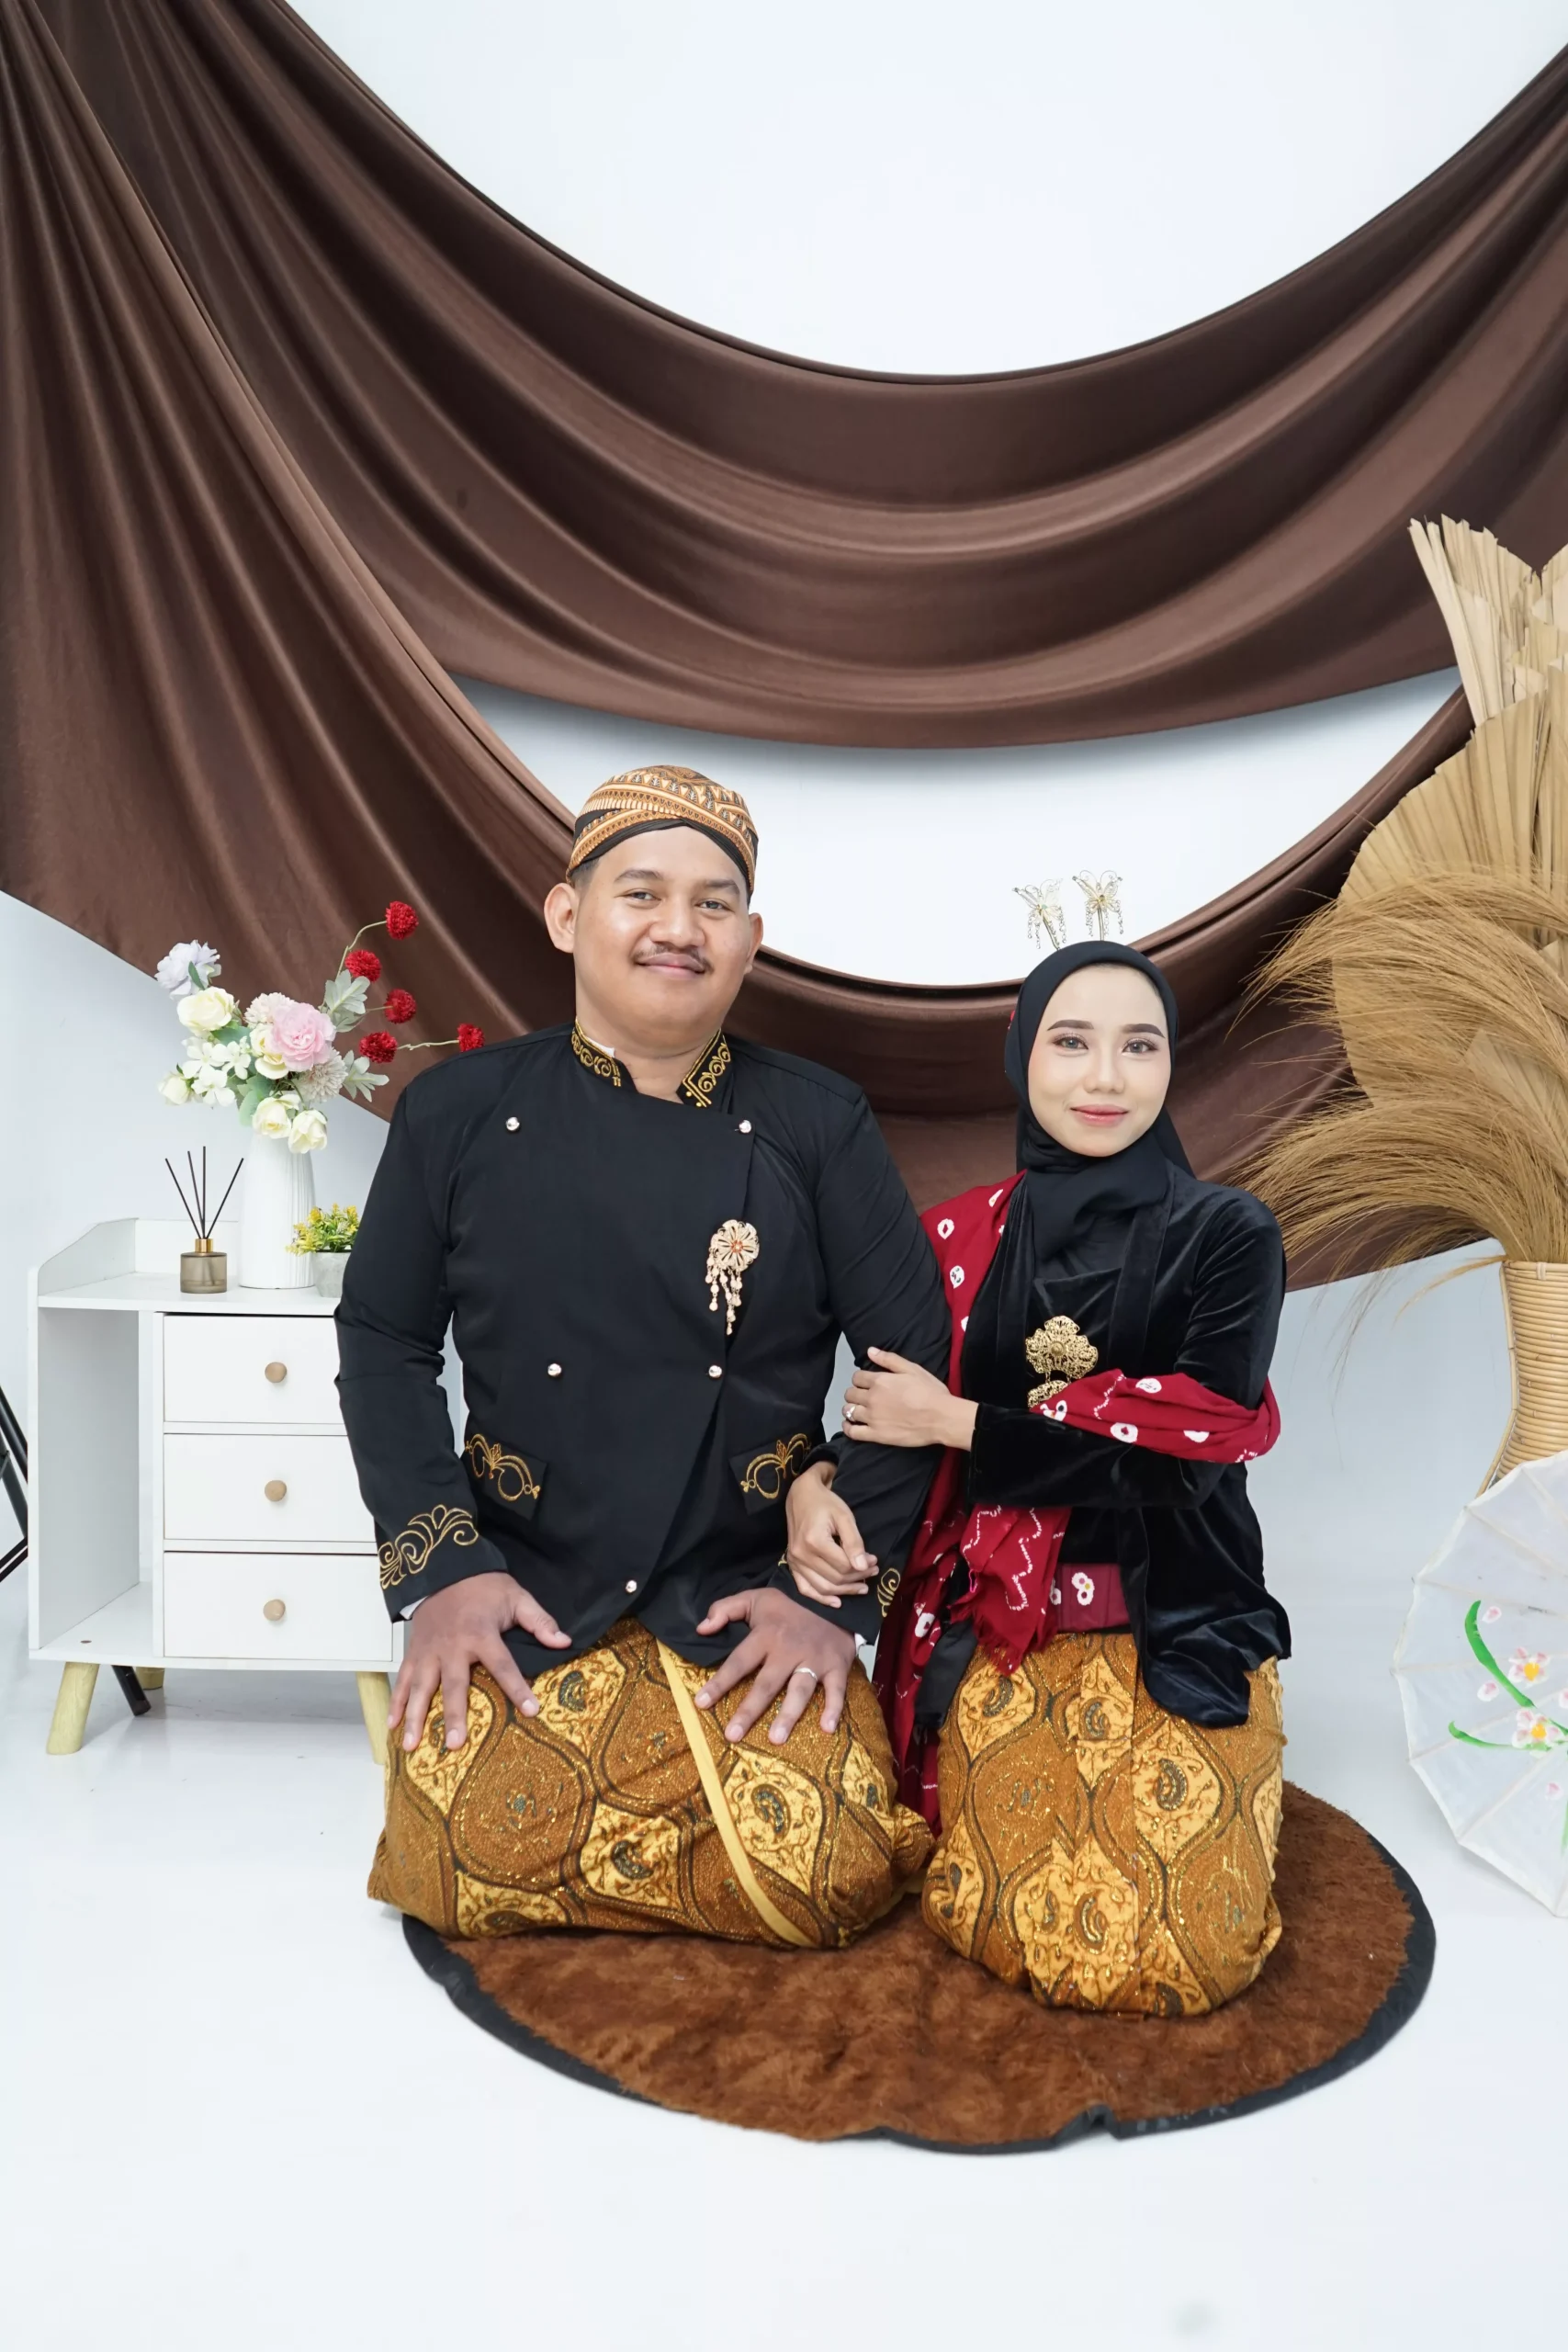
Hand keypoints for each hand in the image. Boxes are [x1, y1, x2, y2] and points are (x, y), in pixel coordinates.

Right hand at [388, 1571, 571, 1752]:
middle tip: (455, 1743)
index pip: (503, 1666)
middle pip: (454, 1686)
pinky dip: (396, 1702)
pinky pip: (403, 1679)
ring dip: (415, 1717)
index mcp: (481, 1634)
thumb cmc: (484, 1586)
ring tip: (410, 1745)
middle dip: (454, 1715)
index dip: (518, 1688)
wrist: (446, 1568)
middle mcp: (453, 1647)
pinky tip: (392, 1725)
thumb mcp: (517, 1597)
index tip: (531, 1710)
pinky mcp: (414, 1651)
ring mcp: (429, 1651)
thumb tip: (565, 1642)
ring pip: (421, 1688)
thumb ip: (540, 1621)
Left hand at [692, 1586, 856, 1744]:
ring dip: (788, 1715)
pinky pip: (837, 1690)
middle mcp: (788, 1651)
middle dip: (749, 1711)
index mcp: (766, 1635)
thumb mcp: (753, 1598)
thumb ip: (724, 1609)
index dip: (719, 1683)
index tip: (701, 1703)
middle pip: (766, 1684)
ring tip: (775, 1739)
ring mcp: (814, 1660)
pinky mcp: (837, 1666)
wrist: (832, 1595)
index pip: (738, 1662)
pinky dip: (834, 1709)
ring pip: (799, 1690)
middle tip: (733, 1735)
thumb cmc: (788, 1604)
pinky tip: (827, 1728)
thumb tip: (701, 1629)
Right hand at [784, 1461, 874, 1606]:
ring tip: (862, 1587)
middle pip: (835, 1578)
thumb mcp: (844, 1517)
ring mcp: (794, 1562)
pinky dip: (821, 1598)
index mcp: (814, 1541)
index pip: (844, 1566)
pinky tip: (837, 1602)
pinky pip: (805, 1589)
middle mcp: (801, 1555)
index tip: (875, 1560)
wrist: (801, 1496)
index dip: (863, 1567)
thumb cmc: (825, 1503)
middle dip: (857, 1578)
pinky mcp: (792, 1565)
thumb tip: (863, 1566)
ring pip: (823, 1587)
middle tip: (873, 1571)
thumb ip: (854, 1542)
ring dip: (845, 1591)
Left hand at [843, 1347, 978, 1449]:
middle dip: (854, 1393)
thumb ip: (889, 1359)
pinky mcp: (876, 1435)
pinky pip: (853, 1432)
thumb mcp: (912, 1369)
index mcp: (880, 1381)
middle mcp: (872, 1398)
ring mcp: (872, 1418)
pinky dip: (848, 1428)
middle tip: (863, 1396)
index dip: (860, 1379)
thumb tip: (870, 1351)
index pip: (857, 1377)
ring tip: (857, 1410)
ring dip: (850, 1409)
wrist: (941, 1418)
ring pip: (848, 1411)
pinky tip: (850, 1425)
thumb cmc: (930, 1392)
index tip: (866, 1383)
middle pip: (850, 1394)